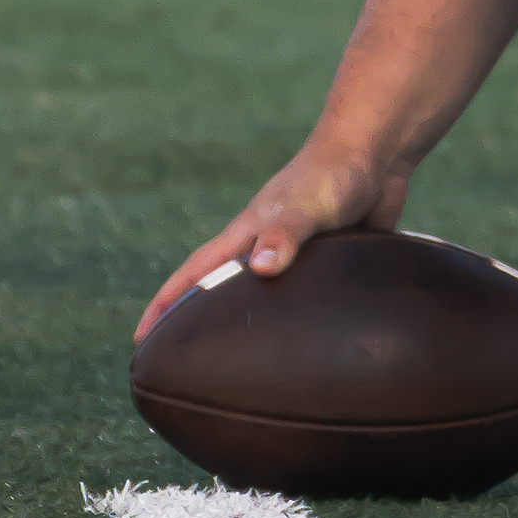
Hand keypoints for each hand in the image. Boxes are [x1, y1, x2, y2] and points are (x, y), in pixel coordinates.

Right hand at [136, 134, 403, 336]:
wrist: (376, 151)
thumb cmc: (334, 173)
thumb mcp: (306, 205)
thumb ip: (285, 234)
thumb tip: (261, 269)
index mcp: (247, 235)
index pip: (195, 274)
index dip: (165, 305)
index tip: (141, 340)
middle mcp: (264, 246)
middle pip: (220, 289)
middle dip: (194, 321)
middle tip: (177, 361)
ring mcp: (294, 253)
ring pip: (262, 296)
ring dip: (247, 323)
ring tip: (237, 366)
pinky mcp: (326, 259)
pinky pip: (303, 296)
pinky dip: (295, 319)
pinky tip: (305, 348)